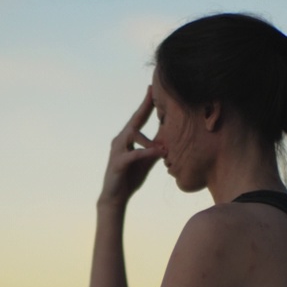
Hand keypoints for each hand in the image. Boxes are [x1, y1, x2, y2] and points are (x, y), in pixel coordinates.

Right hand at [100, 86, 163, 205]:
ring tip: (163, 147)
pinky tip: (158, 153)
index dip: (146, 104)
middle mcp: (120, 141)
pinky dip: (146, 153)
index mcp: (127, 139)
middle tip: (152, 92)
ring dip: (149, 139)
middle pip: (134, 120)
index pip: (139, 118)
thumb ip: (156, 148)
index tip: (153, 89)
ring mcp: (117, 151)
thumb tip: (170, 138)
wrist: (115, 198)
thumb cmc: (130, 177)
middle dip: (144, 107)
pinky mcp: (117, 163)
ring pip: (132, 135)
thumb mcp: (147, 160)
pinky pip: (133, 154)